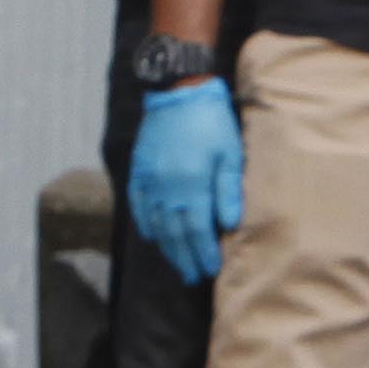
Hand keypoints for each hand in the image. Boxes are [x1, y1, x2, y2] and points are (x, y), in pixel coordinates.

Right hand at [127, 76, 244, 285]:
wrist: (178, 90)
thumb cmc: (212, 122)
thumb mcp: (230, 154)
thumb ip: (229, 190)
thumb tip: (229, 225)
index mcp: (191, 184)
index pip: (197, 229)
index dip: (203, 253)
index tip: (210, 271)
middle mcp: (166, 187)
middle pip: (175, 232)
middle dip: (185, 257)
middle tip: (193, 277)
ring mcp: (149, 179)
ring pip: (156, 222)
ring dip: (167, 247)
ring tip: (177, 264)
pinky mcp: (138, 170)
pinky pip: (138, 204)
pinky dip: (145, 223)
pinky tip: (152, 236)